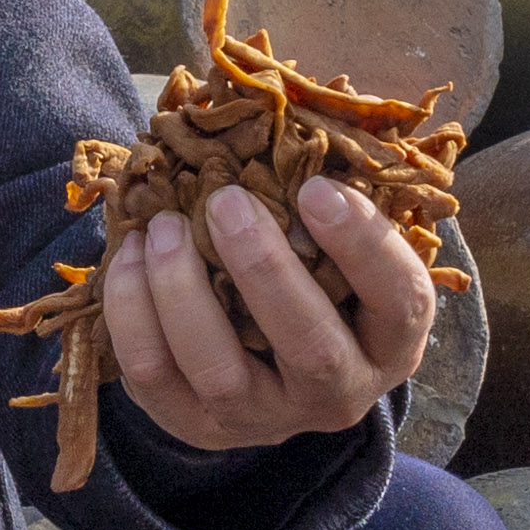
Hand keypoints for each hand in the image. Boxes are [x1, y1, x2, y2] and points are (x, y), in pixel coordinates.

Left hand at [100, 178, 438, 456]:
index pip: (401, 301)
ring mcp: (265, 419)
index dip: (364, 246)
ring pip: (220, 372)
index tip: (316, 188)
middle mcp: (338, 394)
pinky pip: (153, 380)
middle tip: (225, 201)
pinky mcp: (197, 428)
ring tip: (161, 227)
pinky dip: (132, 314)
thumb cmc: (320, 280)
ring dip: (182, 291)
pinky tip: (128, 258)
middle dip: (263, 269)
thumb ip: (337, 194)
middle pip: (310, 348)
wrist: (275, 372)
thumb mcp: (347, 248)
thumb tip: (300, 101)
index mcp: (393, 341)